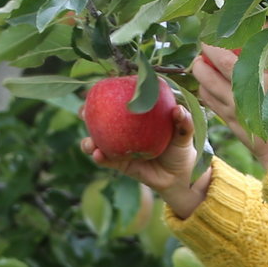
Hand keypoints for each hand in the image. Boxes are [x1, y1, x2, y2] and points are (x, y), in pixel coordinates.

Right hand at [81, 103, 210, 217]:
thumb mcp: (184, 134)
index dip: (104, 94)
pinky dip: (100, 158)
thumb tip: (177, 110)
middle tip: (83, 111)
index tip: (95, 89)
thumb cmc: (180, 149)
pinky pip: (107, 160)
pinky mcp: (119, 163)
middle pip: (100, 119)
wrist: (178, 177)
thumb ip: (183, 123)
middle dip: (87, 114)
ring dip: (88, 141)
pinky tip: (98, 155)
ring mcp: (119, 147)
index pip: (118, 101)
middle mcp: (124, 130)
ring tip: (89, 142)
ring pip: (98, 141)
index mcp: (136, 116)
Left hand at [192, 45, 267, 168]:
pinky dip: (206, 90)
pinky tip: (213, 83)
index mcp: (254, 83)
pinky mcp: (231, 123)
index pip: (222, 60)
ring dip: (202, 76)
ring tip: (207, 65)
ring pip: (204, 90)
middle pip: (205, 75)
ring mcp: (232, 112)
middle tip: (204, 50)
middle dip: (200, 60)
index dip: (211, 46)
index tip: (208, 36)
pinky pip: (210, 104)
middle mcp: (237, 98)